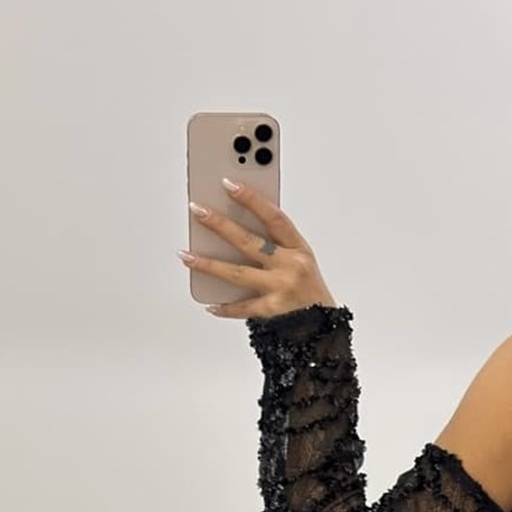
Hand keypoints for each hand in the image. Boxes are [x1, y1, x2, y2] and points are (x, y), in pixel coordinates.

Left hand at [178, 180, 334, 318]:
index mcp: (299, 249)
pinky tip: (209, 303)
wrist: (325, 329)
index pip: (273, 217)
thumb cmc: (309, 291)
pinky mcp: (272, 311)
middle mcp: (291, 267)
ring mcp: (280, 289)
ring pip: (237, 273)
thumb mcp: (300, 261)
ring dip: (208, 264)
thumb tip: (235, 226)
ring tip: (186, 255)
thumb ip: (276, 244)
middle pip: (249, 241)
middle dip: (220, 224)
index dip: (251, 198)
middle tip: (197, 210)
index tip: (229, 183)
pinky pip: (242, 307)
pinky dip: (225, 307)